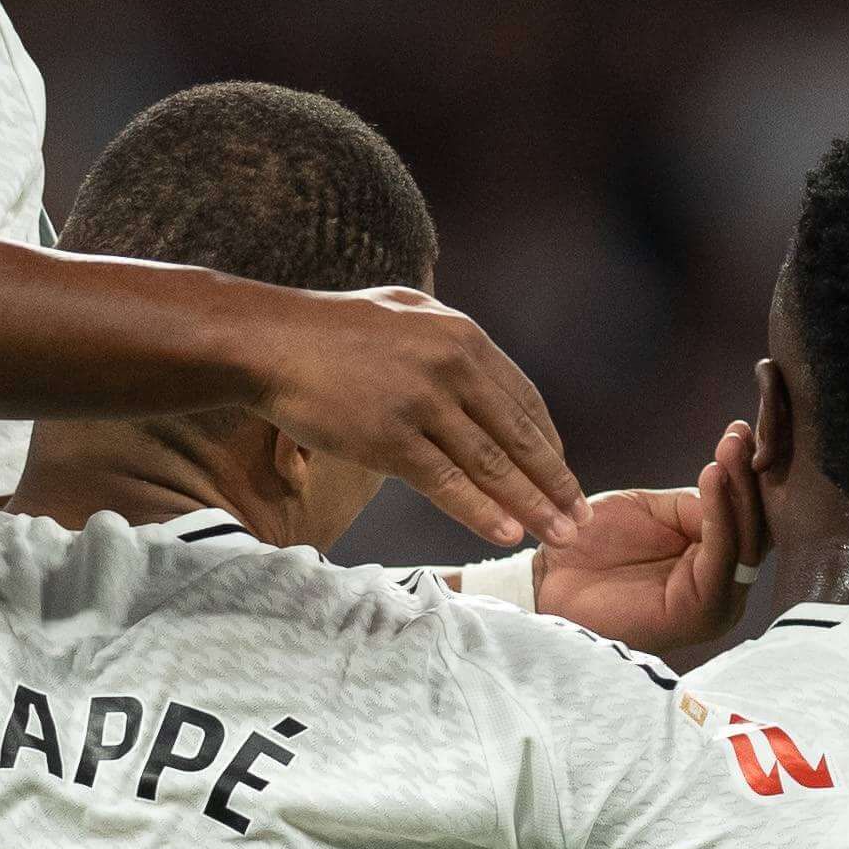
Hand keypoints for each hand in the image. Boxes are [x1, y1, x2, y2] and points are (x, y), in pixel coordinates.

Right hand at [245, 284, 583, 550]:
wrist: (268, 342)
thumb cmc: (330, 329)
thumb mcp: (405, 310)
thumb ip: (447, 337)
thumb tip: (477, 362)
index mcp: (462, 336)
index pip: (524, 400)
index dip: (550, 445)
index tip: (564, 478)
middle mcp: (452, 366)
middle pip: (520, 436)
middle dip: (556, 484)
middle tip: (580, 520)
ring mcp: (422, 402)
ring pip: (492, 465)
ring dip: (532, 506)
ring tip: (558, 537)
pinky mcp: (389, 438)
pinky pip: (447, 484)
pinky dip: (480, 512)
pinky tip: (505, 533)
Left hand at [532, 422, 761, 659]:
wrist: (548, 584)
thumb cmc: (593, 550)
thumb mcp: (650, 513)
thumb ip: (692, 504)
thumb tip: (728, 484)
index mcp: (712, 563)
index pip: (743, 515)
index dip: (743, 472)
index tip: (740, 430)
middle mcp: (723, 585)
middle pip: (751, 525)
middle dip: (746, 475)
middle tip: (740, 432)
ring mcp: (717, 602)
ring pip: (742, 537)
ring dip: (738, 487)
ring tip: (731, 445)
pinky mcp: (703, 612)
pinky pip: (720, 554)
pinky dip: (720, 513)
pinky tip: (712, 475)